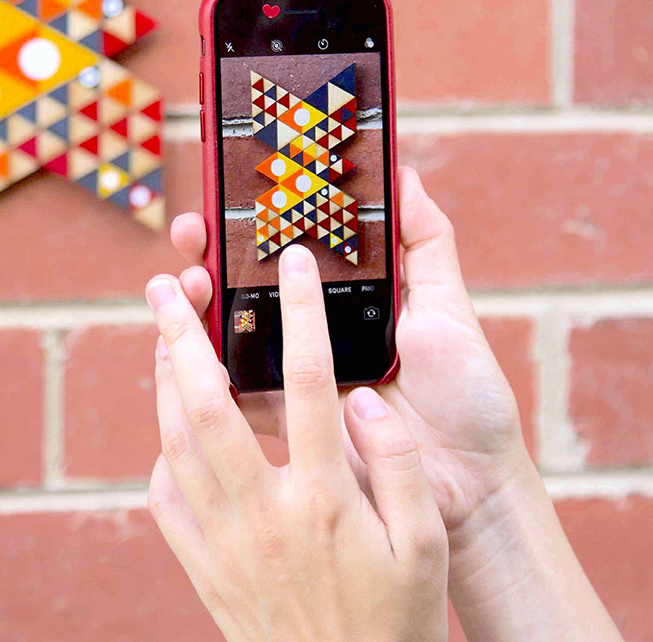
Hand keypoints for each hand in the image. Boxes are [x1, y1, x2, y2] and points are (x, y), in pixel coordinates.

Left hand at [145, 244, 447, 641]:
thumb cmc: (397, 619)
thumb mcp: (426, 545)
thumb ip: (400, 464)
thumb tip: (365, 396)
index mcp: (324, 499)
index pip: (308, 382)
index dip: (299, 311)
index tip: (292, 261)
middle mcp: (262, 512)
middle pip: (209, 403)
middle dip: (183, 333)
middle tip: (168, 283)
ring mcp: (222, 542)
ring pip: (175, 442)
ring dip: (164, 380)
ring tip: (163, 334)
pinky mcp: (201, 568)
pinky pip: (163, 498)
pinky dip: (162, 451)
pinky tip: (171, 426)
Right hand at [169, 166, 529, 536]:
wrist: (474, 485)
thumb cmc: (468, 395)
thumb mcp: (447, 309)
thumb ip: (426, 244)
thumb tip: (404, 174)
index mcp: (343, 303)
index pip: (285, 252)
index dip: (254, 225)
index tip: (231, 193)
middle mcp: (310, 334)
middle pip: (244, 286)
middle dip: (209, 254)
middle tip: (192, 230)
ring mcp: (292, 378)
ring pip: (228, 332)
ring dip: (198, 303)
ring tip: (188, 279)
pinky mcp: (283, 423)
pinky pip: (233, 395)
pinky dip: (205, 370)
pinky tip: (185, 344)